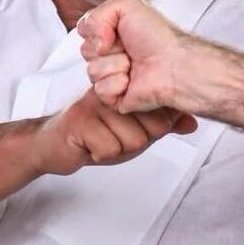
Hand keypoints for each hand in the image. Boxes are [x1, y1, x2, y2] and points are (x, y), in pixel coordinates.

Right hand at [31, 88, 196, 177]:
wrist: (51, 144)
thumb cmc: (94, 135)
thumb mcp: (134, 130)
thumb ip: (162, 125)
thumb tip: (192, 123)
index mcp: (129, 90)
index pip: (163, 115)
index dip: (153, 130)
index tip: (132, 127)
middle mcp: (115, 93)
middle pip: (152, 130)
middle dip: (135, 142)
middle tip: (112, 136)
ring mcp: (97, 104)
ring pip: (133, 141)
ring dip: (116, 149)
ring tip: (100, 139)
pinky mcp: (80, 121)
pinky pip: (110, 149)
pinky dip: (100, 154)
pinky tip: (88, 146)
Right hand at [78, 0, 189, 114]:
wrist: (174, 64)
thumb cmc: (159, 36)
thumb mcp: (127, 4)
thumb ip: (97, 13)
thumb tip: (91, 39)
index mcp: (114, 34)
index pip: (85, 30)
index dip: (97, 29)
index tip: (117, 30)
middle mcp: (112, 55)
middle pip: (85, 51)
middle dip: (107, 47)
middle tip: (129, 48)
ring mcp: (113, 77)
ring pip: (91, 71)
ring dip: (115, 65)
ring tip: (134, 64)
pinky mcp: (116, 98)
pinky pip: (100, 90)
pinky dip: (117, 84)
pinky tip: (132, 81)